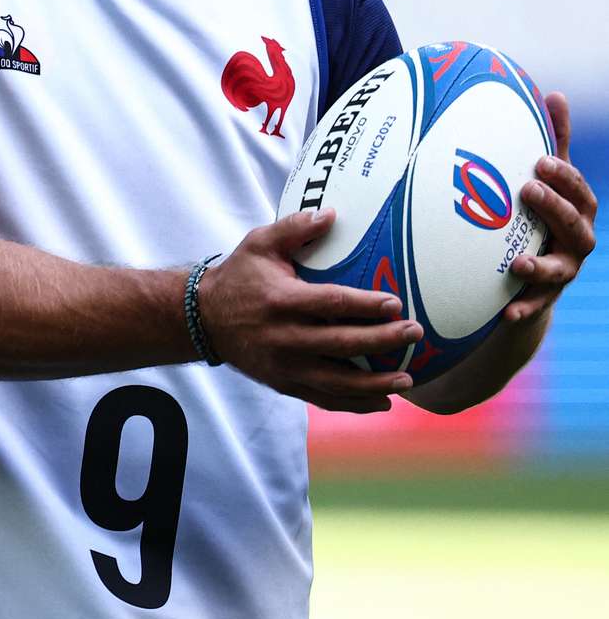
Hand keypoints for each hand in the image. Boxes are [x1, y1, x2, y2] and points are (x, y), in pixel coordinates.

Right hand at [197, 208, 423, 411]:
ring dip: (376, 383)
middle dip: (383, 341)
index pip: (332, 304)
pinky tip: (382, 401)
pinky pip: (325, 399)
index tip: (396, 304)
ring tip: (408, 378)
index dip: (366, 305)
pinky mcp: (284, 384)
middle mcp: (285, 338)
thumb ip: (294, 227)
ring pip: (338, 382)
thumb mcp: (259, 244)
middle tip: (415, 334)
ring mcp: (285, 366)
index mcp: (282, 301)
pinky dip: (355, 404)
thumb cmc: (239, 276)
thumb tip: (331, 214)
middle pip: (342, 344)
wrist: (204, 320)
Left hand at [505, 93, 596, 323]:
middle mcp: (578, 240)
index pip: (577, 189)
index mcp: (579, 208)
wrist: (536, 274)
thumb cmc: (542, 213)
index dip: (563, 176)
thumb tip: (555, 93)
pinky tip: (506, 310)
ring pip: (559, 270)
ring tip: (518, 264)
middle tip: (528, 191)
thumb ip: (554, 142)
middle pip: (573, 225)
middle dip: (554, 209)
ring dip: (540, 266)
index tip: (540, 161)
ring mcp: (564, 271)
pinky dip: (523, 308)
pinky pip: (535, 306)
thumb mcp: (549, 180)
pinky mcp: (545, 299)